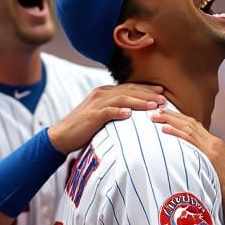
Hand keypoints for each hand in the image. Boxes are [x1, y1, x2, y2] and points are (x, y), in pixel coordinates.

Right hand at [48, 84, 164, 152]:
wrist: (61, 136)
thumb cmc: (84, 128)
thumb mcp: (102, 116)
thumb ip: (116, 111)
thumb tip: (134, 113)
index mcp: (104, 93)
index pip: (129, 88)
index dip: (146, 89)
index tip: (162, 92)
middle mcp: (101, 94)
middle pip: (128, 91)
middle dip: (147, 94)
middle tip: (163, 99)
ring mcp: (96, 104)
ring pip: (121, 99)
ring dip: (139, 101)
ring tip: (153, 106)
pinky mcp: (91, 116)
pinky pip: (107, 112)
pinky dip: (118, 112)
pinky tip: (129, 114)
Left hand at [153, 109, 224, 188]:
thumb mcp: (214, 167)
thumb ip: (203, 158)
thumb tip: (189, 159)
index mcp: (214, 143)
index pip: (195, 125)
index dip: (180, 118)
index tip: (166, 113)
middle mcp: (213, 141)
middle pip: (190, 122)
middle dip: (172, 115)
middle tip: (157, 110)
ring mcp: (212, 147)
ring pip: (189, 127)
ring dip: (171, 120)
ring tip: (156, 116)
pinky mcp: (210, 154)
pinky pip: (190, 140)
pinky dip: (176, 133)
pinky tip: (165, 129)